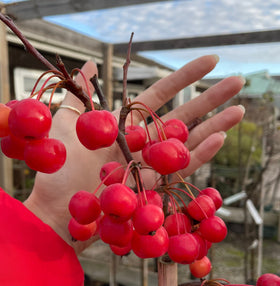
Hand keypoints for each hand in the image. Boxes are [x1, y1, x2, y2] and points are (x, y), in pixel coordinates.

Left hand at [23, 55, 244, 253]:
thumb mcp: (66, 126)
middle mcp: (139, 145)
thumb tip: (91, 63)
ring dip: (213, 126)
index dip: (184, 79)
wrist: (56, 214)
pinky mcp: (153, 190)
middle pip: (179, 118)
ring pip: (185, 144)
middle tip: (238, 82)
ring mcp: (148, 167)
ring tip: (239, 109)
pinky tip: (220, 138)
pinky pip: (179, 171)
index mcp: (122, 126)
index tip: (210, 61)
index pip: (158, 96)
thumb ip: (80, 96)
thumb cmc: (56, 173)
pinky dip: (199, 156)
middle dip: (208, 99)